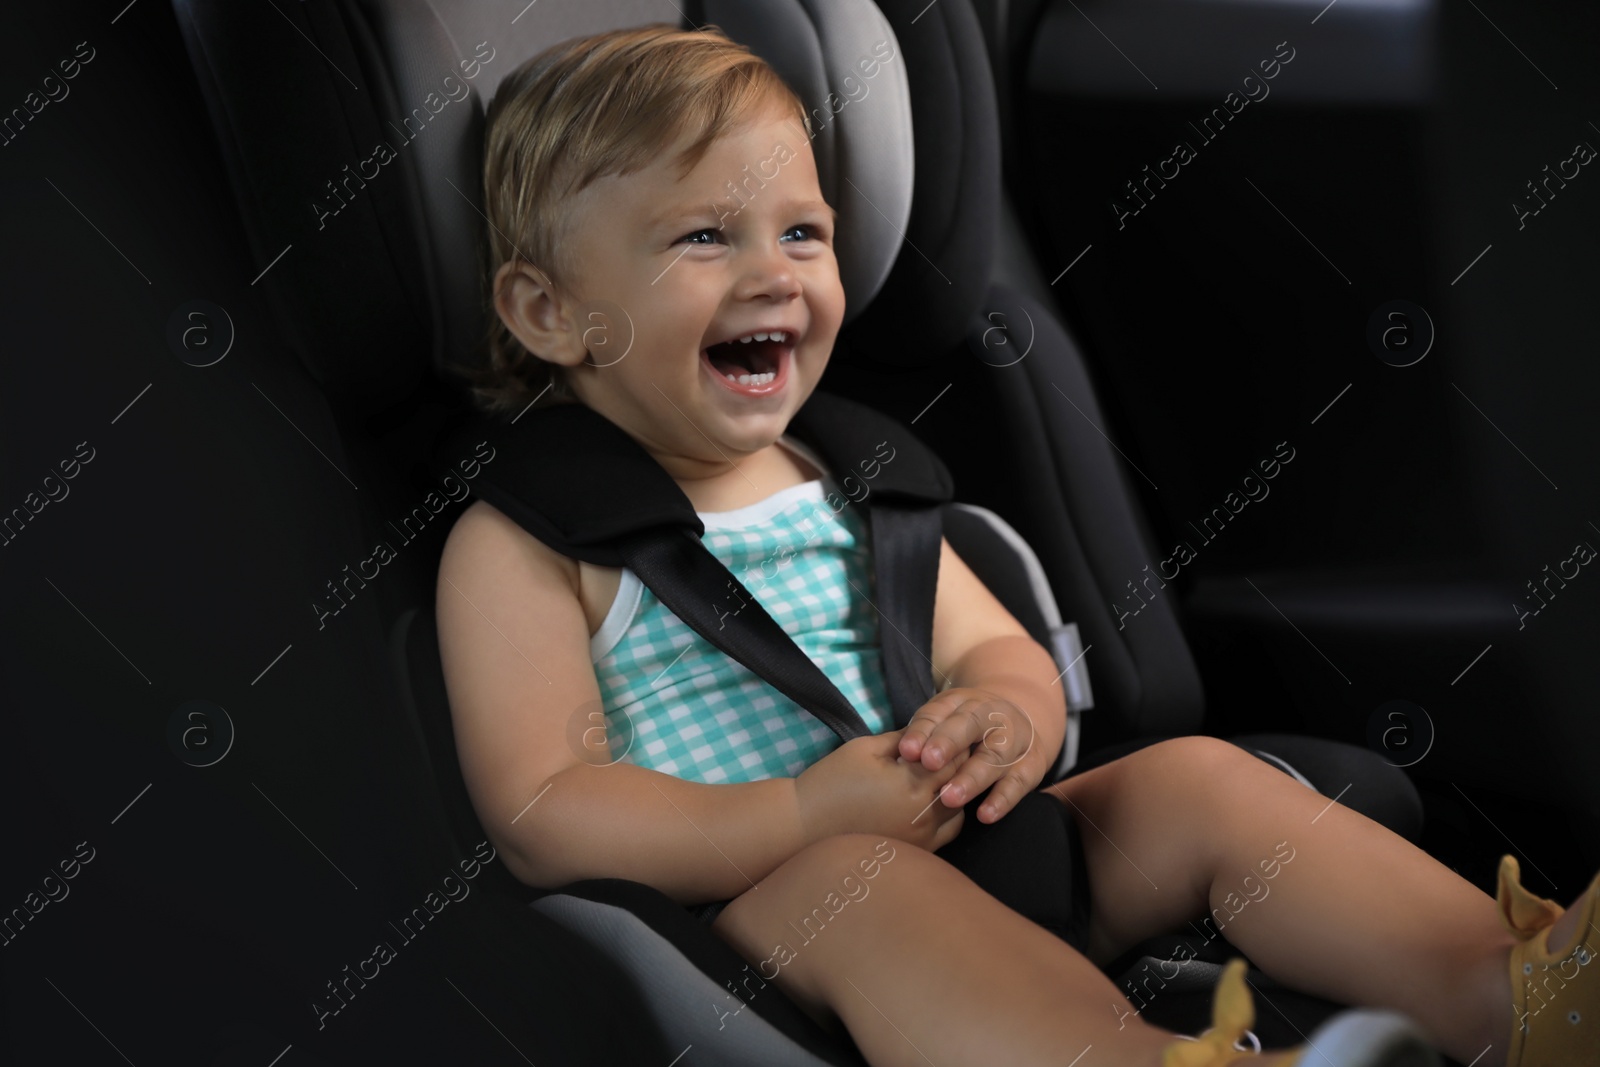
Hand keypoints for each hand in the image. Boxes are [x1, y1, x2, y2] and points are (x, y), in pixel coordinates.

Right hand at [794, 729, 967, 851]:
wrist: (806, 825)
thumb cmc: (833, 781)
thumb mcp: (866, 748)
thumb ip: (903, 738)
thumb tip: (931, 731)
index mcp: (911, 783)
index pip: (952, 757)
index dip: (954, 742)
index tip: (952, 732)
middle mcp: (922, 814)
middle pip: (959, 784)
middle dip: (958, 766)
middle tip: (951, 751)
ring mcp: (921, 838)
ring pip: (958, 811)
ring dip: (954, 793)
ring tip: (939, 779)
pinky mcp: (915, 852)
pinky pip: (946, 833)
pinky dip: (946, 817)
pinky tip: (930, 803)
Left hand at [897, 688, 1046, 824]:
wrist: (1015, 721)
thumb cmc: (966, 729)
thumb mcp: (945, 721)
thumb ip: (925, 735)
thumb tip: (899, 758)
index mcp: (962, 702)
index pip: (940, 713)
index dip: (923, 731)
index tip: (906, 751)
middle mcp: (990, 715)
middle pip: (969, 725)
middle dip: (948, 743)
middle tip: (929, 763)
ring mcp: (1014, 739)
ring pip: (994, 756)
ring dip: (972, 778)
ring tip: (950, 797)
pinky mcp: (1032, 764)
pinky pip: (1018, 783)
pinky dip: (1002, 799)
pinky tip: (984, 815)